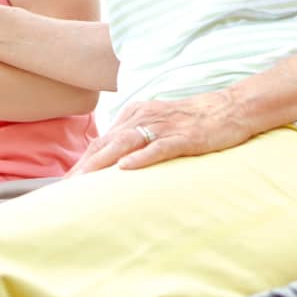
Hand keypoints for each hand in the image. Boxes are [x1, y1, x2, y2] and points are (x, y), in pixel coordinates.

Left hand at [69, 89, 253, 174]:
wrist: (232, 108)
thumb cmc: (196, 119)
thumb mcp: (159, 121)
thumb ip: (136, 134)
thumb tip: (112, 157)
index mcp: (137, 112)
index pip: (103, 140)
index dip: (83, 161)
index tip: (65, 183)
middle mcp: (146, 116)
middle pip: (107, 143)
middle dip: (84, 166)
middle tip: (65, 188)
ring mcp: (165, 126)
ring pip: (126, 144)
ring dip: (102, 163)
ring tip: (84, 181)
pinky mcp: (184, 137)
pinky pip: (159, 147)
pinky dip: (142, 157)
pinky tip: (126, 168)